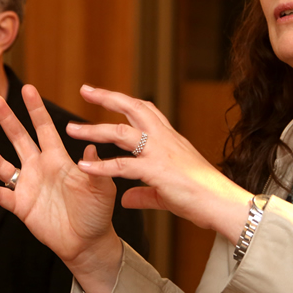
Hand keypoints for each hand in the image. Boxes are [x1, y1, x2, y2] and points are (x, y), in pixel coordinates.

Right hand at [0, 85, 122, 292]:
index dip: (36, 109)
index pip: (45, 128)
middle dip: (8, 119)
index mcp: (59, 159)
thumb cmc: (97, 212)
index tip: (28, 88)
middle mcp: (40, 167)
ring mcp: (28, 186)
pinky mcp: (21, 206)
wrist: (88, 241)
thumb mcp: (101, 188)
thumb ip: (94, 168)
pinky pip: (0, 195)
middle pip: (20, 138)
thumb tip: (90, 147)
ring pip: (3, 164)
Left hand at [67, 85, 250, 241]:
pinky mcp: (156, 171)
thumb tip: (125, 198)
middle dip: (108, 97)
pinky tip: (83, 167)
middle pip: (132, 108)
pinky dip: (100, 166)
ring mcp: (159, 153)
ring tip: (71, 129)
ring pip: (121, 132)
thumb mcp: (167, 192)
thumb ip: (143, 193)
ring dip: (94, 130)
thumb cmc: (202, 197)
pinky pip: (122, 166)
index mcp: (170, 139)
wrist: (221, 203)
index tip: (107, 95)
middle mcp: (164, 139)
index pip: (147, 110)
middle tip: (85, 90)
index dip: (126, 101)